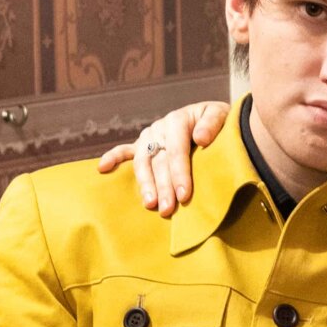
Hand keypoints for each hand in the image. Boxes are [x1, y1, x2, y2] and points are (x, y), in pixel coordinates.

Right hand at [96, 101, 229, 217]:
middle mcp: (161, 128)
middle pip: (159, 160)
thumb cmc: (222, 123)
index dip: (180, 174)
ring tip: (150, 204)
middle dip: (163, 186)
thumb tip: (200, 138)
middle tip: (168, 209)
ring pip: (143, 161)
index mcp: (179, 120)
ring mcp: (150, 136)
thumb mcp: (224, 116)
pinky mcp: (144, 144)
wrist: (214, 119)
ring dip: (145, 183)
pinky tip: (102, 169)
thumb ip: (213, 124)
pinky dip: (113, 158)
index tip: (185, 196)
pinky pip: (125, 150)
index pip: (177, 150)